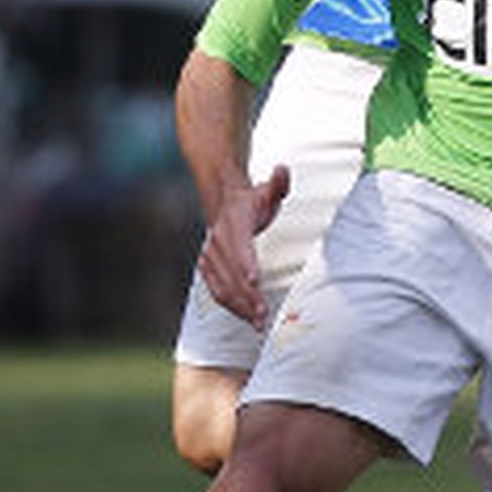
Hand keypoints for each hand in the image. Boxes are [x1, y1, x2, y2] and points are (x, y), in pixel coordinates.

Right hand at [198, 165, 289, 327]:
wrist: (224, 204)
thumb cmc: (253, 201)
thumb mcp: (268, 190)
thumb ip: (278, 183)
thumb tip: (282, 169)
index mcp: (234, 223)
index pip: (239, 244)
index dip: (246, 263)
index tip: (256, 280)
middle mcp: (218, 241)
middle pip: (232, 272)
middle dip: (247, 295)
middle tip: (263, 315)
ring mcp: (210, 256)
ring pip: (222, 286)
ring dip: (240, 306)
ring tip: (258, 323)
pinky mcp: (208, 269)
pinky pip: (217, 291)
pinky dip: (231, 306)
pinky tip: (247, 318)